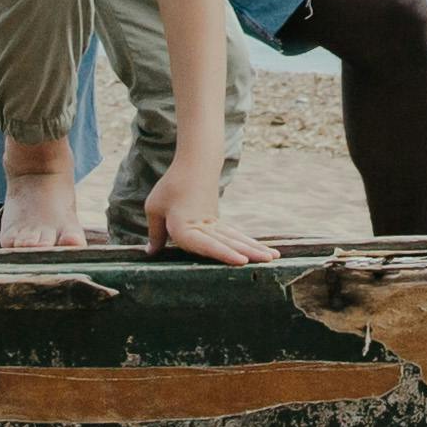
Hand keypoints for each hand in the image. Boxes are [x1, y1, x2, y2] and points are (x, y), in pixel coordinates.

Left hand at [145, 156, 275, 266]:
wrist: (194, 164)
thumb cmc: (170, 187)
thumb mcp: (154, 208)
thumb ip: (155, 233)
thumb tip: (152, 253)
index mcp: (184, 226)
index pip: (204, 244)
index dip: (223, 254)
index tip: (241, 261)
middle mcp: (203, 227)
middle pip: (228, 242)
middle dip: (248, 253)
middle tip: (269, 262)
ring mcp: (214, 224)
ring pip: (236, 239)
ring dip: (255, 249)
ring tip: (274, 258)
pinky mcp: (219, 223)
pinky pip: (235, 236)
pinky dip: (249, 244)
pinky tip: (264, 252)